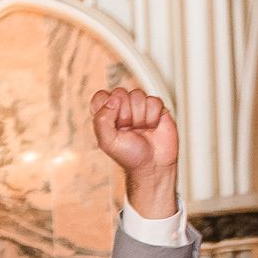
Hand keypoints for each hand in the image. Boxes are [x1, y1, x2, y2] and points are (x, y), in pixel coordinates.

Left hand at [90, 88, 179, 217]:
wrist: (153, 165)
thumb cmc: (129, 156)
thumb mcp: (107, 142)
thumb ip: (102, 120)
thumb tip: (112, 100)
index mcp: (106, 115)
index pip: (101, 96)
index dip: (107, 107)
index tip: (113, 123)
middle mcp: (122, 108)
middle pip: (120, 93)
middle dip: (124, 113)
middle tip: (128, 129)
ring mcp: (139, 107)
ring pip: (137, 95)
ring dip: (139, 116)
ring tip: (141, 129)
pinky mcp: (156, 108)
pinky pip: (154, 100)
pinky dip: (152, 116)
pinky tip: (151, 126)